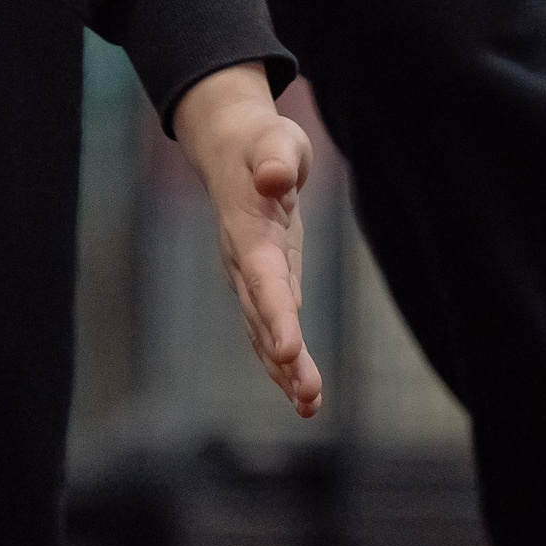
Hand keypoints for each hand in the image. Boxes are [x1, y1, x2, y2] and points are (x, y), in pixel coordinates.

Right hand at [174, 63, 323, 418]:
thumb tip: (274, 178)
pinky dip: (287, 366)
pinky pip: (273, 333)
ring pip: (265, 333)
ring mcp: (250, 281)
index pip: (263, 277)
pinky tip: (306, 397)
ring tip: (310, 405)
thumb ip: (274, 159)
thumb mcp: (274, 140)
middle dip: (283, 357)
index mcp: (248, 231)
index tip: (290, 349)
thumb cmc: (263, 144)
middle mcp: (244, 263)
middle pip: (263, 316)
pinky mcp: (265, 289)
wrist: (234, 153)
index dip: (276, 313)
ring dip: (286, 372)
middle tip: (307, 393)